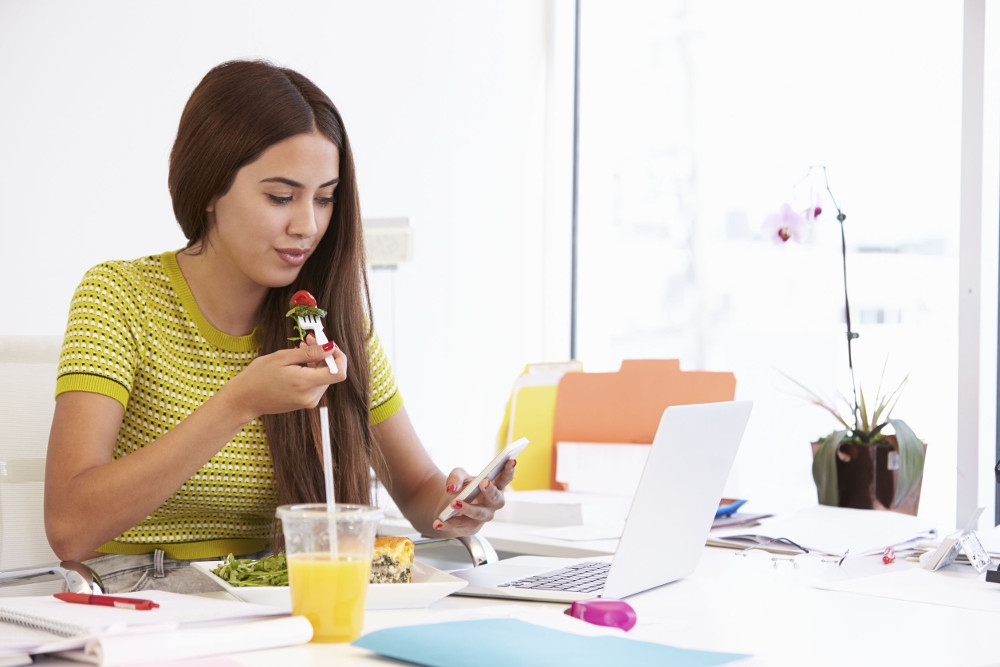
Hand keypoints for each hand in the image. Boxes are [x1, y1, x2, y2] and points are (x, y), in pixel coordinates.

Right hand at [220, 341, 345, 421]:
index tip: (328, 345)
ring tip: (300, 350)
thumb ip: (309, 353)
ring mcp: (308, 402)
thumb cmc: (258, 376)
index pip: (339, 372)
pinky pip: (316, 385)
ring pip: (325, 378)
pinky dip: (312, 372)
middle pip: (332, 373)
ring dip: (318, 362)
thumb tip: (330, 347)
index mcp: (305, 384)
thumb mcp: (282, 357)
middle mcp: (310, 396)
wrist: (244, 399)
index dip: (339, 356)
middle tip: (308, 341)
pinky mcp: (305, 403)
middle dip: (325, 355)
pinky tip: (299, 363)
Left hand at [432, 459, 515, 533]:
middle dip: (491, 490)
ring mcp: (483, 516)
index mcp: (494, 486)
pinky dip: (449, 524)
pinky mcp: (471, 528)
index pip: (505, 478)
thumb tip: (452, 488)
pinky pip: (461, 526)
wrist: (451, 506)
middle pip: (496, 498)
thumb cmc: (463, 488)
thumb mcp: (458, 476)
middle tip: (484, 482)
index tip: (511, 460)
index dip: (509, 470)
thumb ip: (456, 477)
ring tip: (454, 503)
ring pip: (479, 514)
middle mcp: (493, 503)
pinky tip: (438, 522)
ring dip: (468, 508)